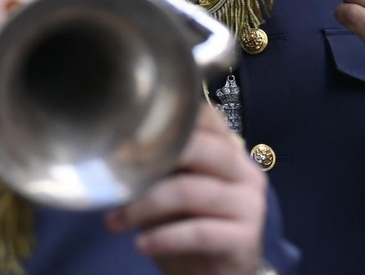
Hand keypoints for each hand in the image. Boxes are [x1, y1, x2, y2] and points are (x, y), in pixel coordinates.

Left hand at [105, 104, 266, 274]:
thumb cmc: (193, 227)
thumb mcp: (177, 193)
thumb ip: (163, 169)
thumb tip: (118, 153)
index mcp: (231, 153)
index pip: (208, 119)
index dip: (172, 120)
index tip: (131, 133)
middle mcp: (245, 173)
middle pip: (202, 149)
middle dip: (152, 160)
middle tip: (117, 176)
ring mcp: (248, 205)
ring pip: (191, 191)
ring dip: (145, 206)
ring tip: (116, 221)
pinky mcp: (244, 239)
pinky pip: (199, 233)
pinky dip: (164, 238)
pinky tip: (141, 245)